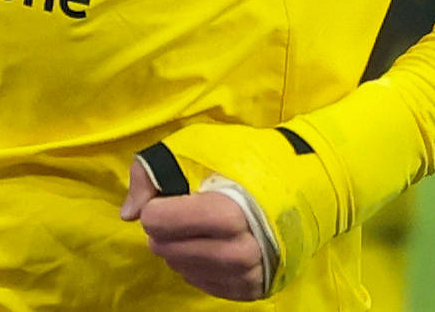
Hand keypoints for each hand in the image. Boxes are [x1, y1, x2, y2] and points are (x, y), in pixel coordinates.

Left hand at [121, 155, 269, 300]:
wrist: (306, 182)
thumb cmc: (248, 158)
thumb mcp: (197, 146)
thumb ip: (154, 172)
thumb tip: (129, 214)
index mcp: (229, 212)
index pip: (160, 223)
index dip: (155, 208)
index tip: (167, 197)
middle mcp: (241, 251)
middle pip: (169, 250)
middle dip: (163, 230)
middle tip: (178, 212)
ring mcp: (248, 274)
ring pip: (184, 270)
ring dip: (178, 248)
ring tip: (195, 226)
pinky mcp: (252, 289)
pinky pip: (203, 284)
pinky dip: (195, 264)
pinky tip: (207, 243)